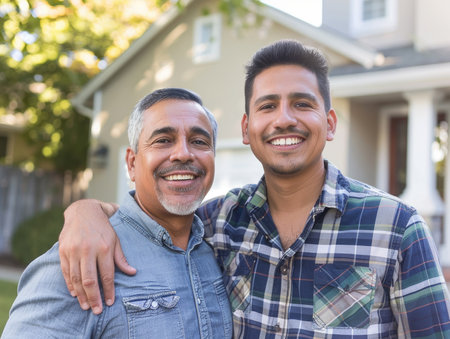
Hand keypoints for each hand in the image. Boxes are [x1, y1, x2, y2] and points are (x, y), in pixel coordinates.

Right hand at [59, 199, 135, 313]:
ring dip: (81, 295)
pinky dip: (70, 284)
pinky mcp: (63, 250)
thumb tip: (132, 272)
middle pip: (90, 280)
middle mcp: (88, 249)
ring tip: (85, 306)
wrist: (83, 211)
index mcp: (104, 247)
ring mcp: (74, 250)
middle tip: (97, 310)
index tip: (110, 302)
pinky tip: (75, 293)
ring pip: (76, 278)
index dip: (109, 290)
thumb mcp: (115, 240)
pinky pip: (66, 272)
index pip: (107, 274)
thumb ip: (121, 258)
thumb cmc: (103, 228)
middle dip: (94, 297)